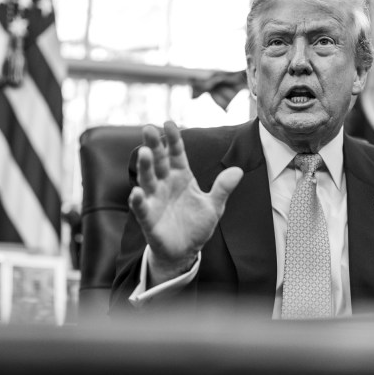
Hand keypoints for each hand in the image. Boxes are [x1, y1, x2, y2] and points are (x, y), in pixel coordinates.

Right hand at [128, 121, 243, 283]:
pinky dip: (137, 200)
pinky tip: (135, 192)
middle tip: (148, 129)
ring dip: (145, 166)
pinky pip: (141, 207)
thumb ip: (223, 188)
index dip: (174, 139)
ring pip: (148, 179)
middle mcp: (165, 184)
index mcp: (181, 177)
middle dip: (154, 145)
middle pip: (159, 161)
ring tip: (144, 153)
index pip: (176, 154)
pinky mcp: (148, 218)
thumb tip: (238, 170)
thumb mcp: (215, 206)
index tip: (169, 123)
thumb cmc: (197, 225)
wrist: (185, 251)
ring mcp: (155, 199)